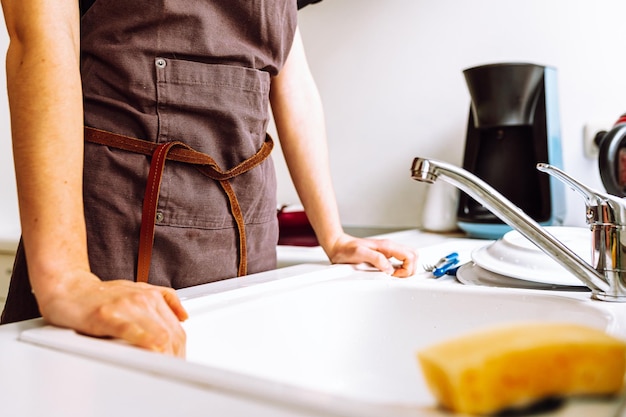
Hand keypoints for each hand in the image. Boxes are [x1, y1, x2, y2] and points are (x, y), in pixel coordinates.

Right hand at [36, 272, 187, 356]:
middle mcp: (143, 299)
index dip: (180, 350)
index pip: (176, 329)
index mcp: (152, 296)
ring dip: (163, 356)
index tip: (177, 363)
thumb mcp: (138, 290)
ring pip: (156, 333)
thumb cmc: (101, 295)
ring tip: (163, 369)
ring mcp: (125, 306)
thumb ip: (163, 300)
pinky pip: (129, 329)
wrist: (68, 289)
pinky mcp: (106, 315)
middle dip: (174, 357)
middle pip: (171, 334)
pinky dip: (142, 340)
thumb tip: (184, 316)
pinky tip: (150, 349)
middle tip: (171, 371)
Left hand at [325, 234, 418, 277]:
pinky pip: (399, 261)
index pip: (410, 256)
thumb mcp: (360, 253)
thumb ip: (376, 259)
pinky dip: (400, 268)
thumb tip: (389, 269)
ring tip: (395, 276)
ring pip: (408, 258)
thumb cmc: (347, 249)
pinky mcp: (383, 256)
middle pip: (413, 256)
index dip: (407, 269)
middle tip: (398, 276)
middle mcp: (389, 248)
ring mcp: (387, 252)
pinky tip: (391, 273)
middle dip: (410, 269)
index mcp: (387, 246)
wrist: (338, 246)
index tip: (396, 276)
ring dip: (406, 268)